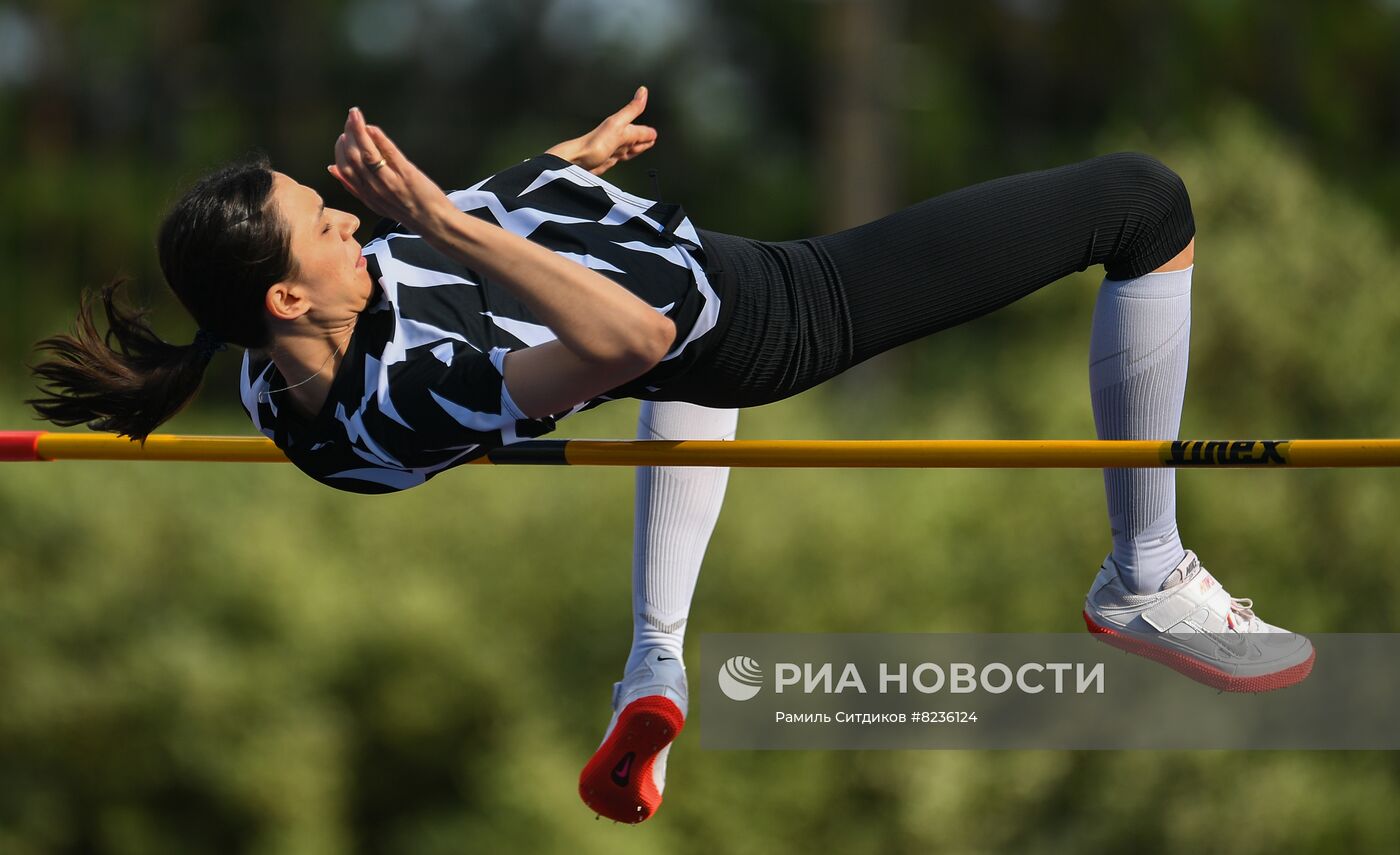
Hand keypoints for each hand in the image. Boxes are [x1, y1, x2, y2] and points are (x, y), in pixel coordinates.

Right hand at [328, 107, 448, 229]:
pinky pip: (389, 153)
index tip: (342, 136)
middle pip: (353, 158)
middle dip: (349, 135)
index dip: (340, 150)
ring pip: (368, 154)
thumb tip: (332, 168)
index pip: (344, 168)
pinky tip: (372, 127)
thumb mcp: (376, 203)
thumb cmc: (407, 211)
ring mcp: (391, 182)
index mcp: (366, 195)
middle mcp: (376, 189)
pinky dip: (379, 138)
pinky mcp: (408, 175)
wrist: (435, 222)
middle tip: (351, 118)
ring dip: (358, 131)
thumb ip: (353, 186)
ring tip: (355, 115)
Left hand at [546, 86, 657, 175]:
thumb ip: (632, 110)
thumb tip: (643, 91)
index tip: (654, 133)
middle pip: (634, 138)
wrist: (578, 161)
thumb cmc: (595, 143)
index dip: (647, 133)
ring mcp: (612, 149)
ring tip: (644, 145)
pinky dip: (627, 156)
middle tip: (652, 137)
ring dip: (637, 147)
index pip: (639, 130)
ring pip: (628, 148)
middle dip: (643, 138)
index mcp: (621, 127)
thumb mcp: (618, 123)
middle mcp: (616, 137)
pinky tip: (624, 156)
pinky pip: (621, 157)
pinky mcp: (607, 160)